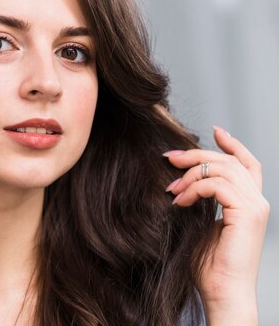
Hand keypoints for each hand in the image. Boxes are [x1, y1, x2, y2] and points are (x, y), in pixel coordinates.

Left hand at [164, 126, 268, 323]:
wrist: (222, 293)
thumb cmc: (208, 266)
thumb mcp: (200, 225)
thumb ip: (199, 202)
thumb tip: (178, 181)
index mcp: (248, 203)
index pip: (246, 163)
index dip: (231, 144)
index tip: (213, 131)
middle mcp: (256, 201)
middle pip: (228, 161)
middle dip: (196, 155)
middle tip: (168, 157)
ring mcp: (255, 206)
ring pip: (222, 169)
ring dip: (190, 175)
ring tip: (171, 190)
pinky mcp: (247, 213)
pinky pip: (217, 185)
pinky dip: (194, 188)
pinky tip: (178, 202)